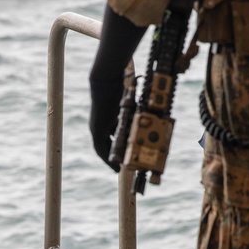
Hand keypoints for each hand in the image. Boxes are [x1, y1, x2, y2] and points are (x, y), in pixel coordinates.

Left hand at [89, 5, 146, 171]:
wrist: (108, 79)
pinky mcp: (96, 128)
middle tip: (122, 167)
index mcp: (109, 118)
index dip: (119, 147)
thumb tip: (152, 111)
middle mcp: (101, 124)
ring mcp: (97, 126)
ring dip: (111, 159)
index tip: (125, 156)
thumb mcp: (132, 103)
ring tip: (118, 169)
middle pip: (108, 144)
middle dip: (116, 156)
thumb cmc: (121, 86)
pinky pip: (100, 147)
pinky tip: (113, 163)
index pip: (114, 137)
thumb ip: (138, 110)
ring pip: (104, 148)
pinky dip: (106, 156)